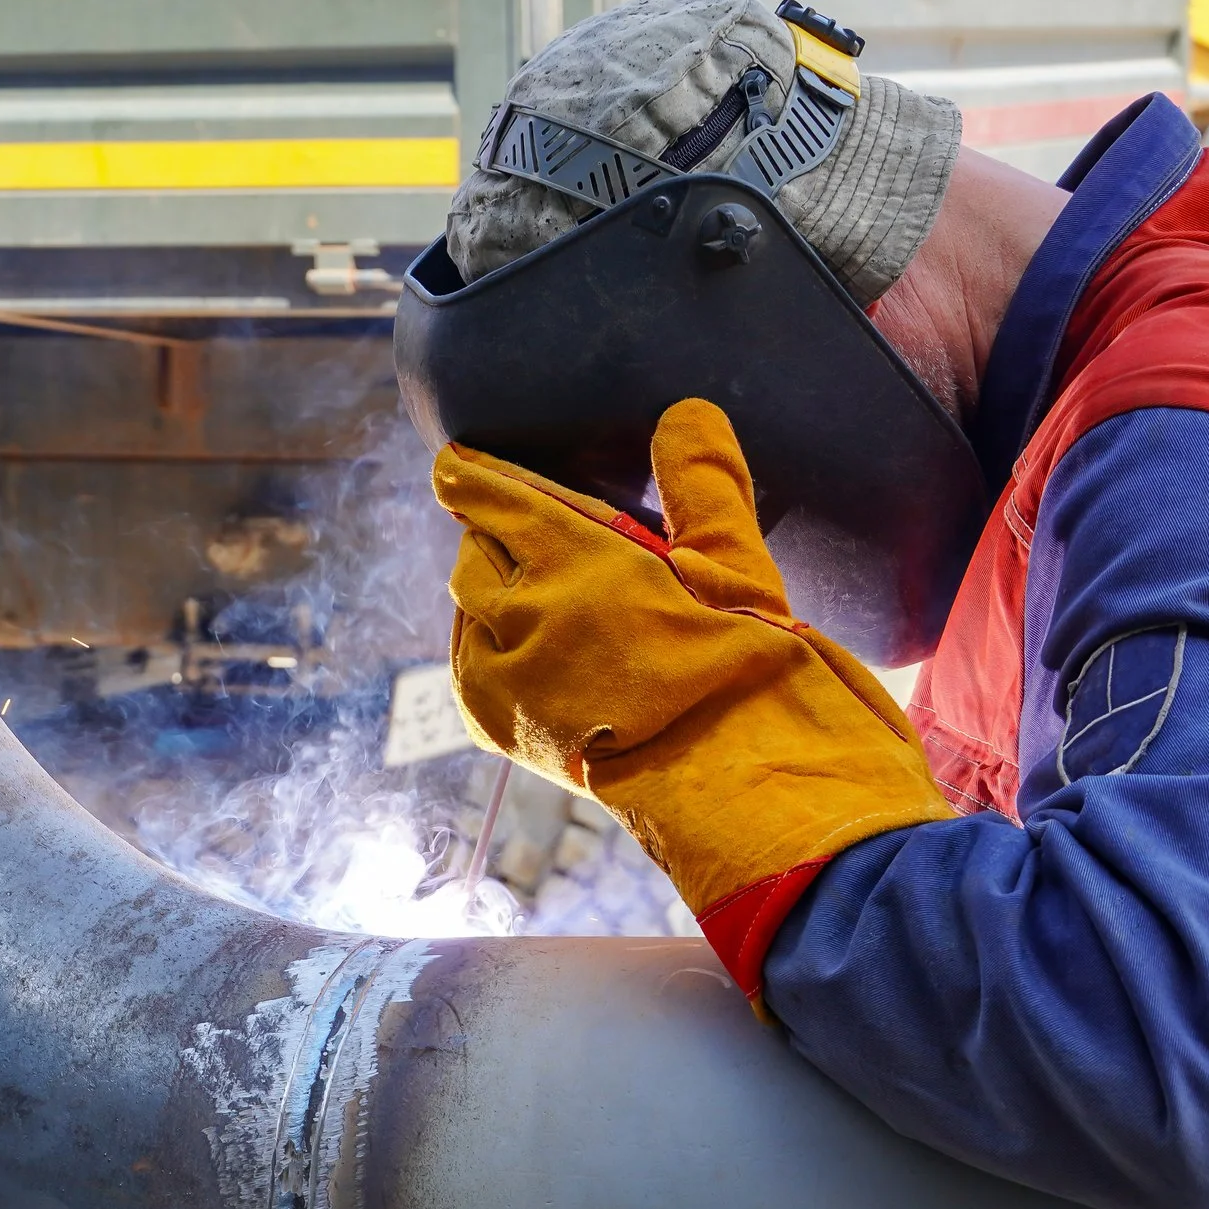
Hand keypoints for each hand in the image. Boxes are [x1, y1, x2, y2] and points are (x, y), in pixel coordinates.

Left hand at [433, 398, 952, 997]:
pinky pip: (471, 667)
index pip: (489, 497)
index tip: (457, 466)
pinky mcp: (498, 728)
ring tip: (536, 598)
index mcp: (570, 559)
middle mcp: (518, 615)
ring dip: (492, 598)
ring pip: (468, 612)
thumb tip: (687, 414)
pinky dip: (488, 649)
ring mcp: (500, 679)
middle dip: (495, 539)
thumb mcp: (736, 569)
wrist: (742, 794)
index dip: (473, 479)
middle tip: (532, 538)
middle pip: (475, 553)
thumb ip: (703, 486)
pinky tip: (527, 650)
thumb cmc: (751, 677)